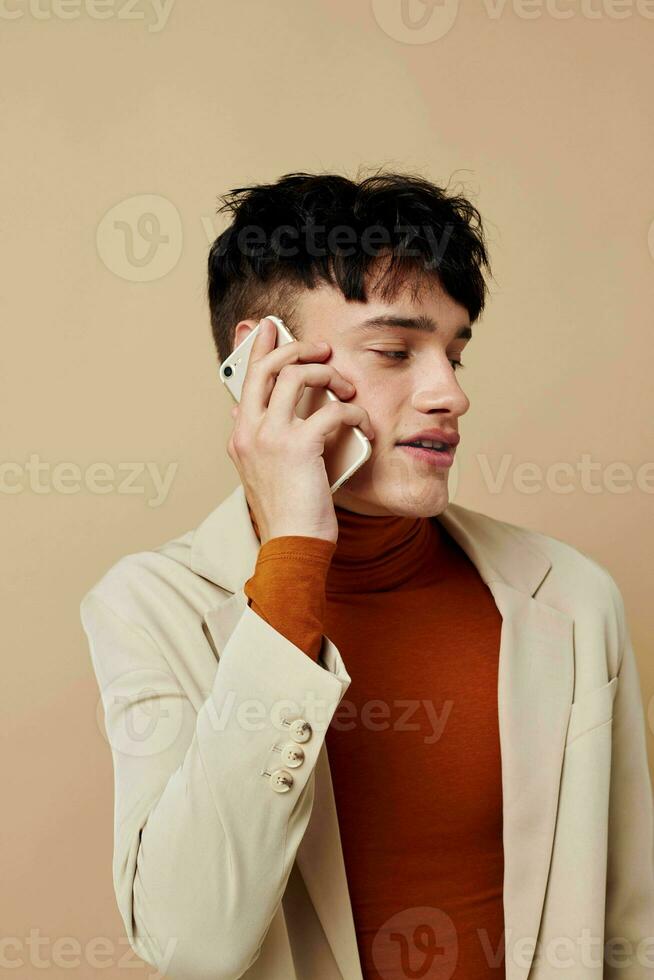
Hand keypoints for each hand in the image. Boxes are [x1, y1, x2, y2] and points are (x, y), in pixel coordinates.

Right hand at [226, 317, 373, 544]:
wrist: (292, 546)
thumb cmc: (288, 514)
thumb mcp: (266, 472)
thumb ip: (262, 441)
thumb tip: (254, 413)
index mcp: (242, 435)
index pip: (247, 378)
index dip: (260, 348)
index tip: (270, 327)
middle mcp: (250, 431)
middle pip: (270, 366)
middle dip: (300, 348)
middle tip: (325, 351)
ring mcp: (271, 436)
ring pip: (298, 376)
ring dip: (330, 375)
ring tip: (348, 390)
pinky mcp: (298, 445)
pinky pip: (332, 409)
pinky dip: (354, 412)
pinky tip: (364, 426)